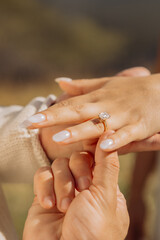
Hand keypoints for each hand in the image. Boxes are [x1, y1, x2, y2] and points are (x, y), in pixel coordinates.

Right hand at [23, 132, 128, 239]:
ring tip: (64, 207)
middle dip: (77, 172)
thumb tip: (110, 133)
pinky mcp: (44, 194)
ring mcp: (62, 189)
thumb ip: (107, 164)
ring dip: (61, 184)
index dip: (93, 151)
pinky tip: (48, 206)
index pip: (98, 157)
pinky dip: (44, 188)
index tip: (90, 148)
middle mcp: (83, 186)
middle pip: (77, 157)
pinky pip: (41, 174)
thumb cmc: (92, 233)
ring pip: (58, 164)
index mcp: (103, 187)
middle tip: (81, 191)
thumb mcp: (105, 196)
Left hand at [38, 67, 153, 160]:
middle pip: (78, 113)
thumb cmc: (131, 89)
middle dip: (55, 119)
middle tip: (33, 125)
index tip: (30, 121)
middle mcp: (106, 106)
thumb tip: (59, 82)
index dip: (49, 113)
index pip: (69, 105)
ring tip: (58, 138)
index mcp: (97, 98)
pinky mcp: (138, 126)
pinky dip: (115, 140)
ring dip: (79, 131)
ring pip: (98, 125)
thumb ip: (81, 86)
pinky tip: (103, 147)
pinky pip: (125, 135)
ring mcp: (122, 117)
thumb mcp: (105, 84)